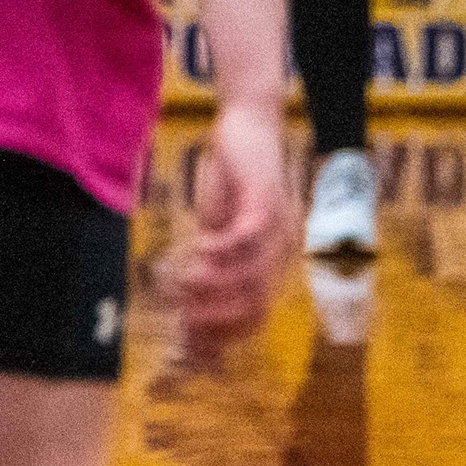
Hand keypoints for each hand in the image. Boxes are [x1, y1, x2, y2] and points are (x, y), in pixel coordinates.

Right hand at [157, 96, 291, 344]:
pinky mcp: (266, 201)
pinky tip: (198, 246)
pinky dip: (222, 248)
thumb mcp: (216, 229)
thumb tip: (187, 302)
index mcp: (274, 264)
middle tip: (182, 316)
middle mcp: (284, 252)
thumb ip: (208, 266)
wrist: (247, 127)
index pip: (256, 316)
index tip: (190, 338)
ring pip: (251, 275)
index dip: (224, 332)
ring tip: (182, 282)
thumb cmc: (231, 180)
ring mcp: (280, 228)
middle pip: (255, 303)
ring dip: (215, 285)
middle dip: (217, 316)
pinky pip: (248, 237)